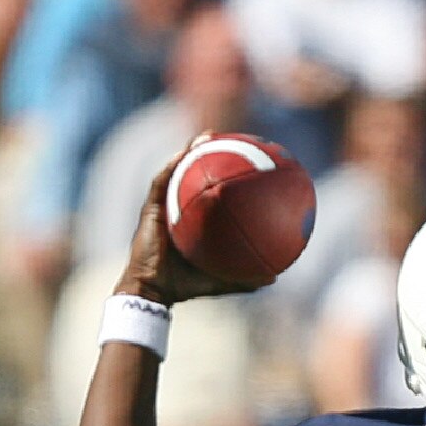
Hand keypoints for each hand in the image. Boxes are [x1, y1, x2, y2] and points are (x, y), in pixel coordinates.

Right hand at [117, 142, 266, 306]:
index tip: (248, 160)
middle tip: (232, 139)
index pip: (212, 191)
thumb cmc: (186, 284)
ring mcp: (163, 204)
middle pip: (195, 173)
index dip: (226, 174)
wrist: (154, 289)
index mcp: (195, 219)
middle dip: (211, 152)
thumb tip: (274, 278)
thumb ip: (245, 278)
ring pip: (177, 169)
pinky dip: (171, 166)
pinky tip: (183, 154)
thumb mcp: (222, 280)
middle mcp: (179, 206)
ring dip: (191, 150)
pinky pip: (161, 182)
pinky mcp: (150, 207)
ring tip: (208, 136)